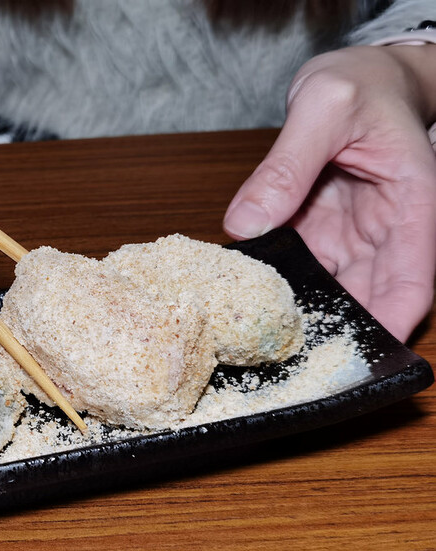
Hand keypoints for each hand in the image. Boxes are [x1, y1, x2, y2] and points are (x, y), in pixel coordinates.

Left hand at [224, 46, 435, 341]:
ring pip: (332, 288)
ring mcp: (350, 235)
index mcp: (412, 203)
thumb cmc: (359, 83)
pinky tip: (250, 301)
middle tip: (294, 364)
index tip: (365, 358)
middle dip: (338, 331)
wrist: (356, 77)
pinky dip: (280, 284)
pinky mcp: (320, 232)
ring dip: (304, 313)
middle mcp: (384, 230)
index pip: (413, 279)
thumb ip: (287, 164)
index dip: (392, 322)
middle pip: (370, 297)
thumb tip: (246, 224)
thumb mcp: (323, 107)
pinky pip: (301, 266)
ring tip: (264, 342)